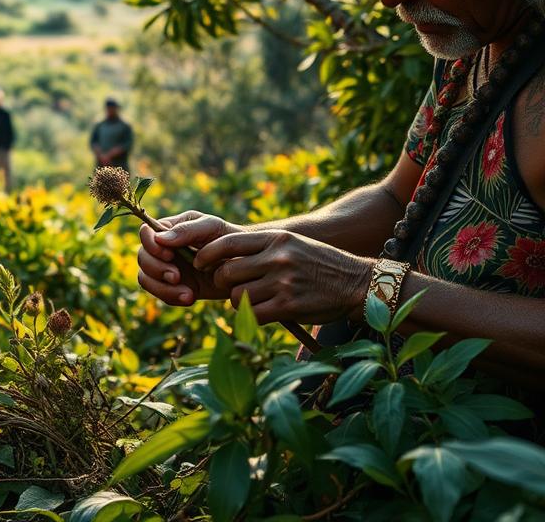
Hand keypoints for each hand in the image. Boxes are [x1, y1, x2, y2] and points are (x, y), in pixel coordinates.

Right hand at [136, 211, 242, 305]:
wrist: (246, 264)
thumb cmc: (229, 238)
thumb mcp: (211, 227)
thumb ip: (186, 230)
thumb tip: (160, 239)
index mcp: (168, 229)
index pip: (145, 234)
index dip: (151, 245)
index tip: (169, 255)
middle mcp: (163, 249)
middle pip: (142, 259)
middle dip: (156, 269)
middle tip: (177, 277)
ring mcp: (167, 269)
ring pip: (146, 279)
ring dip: (162, 288)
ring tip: (187, 293)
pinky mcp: (174, 287)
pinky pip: (161, 294)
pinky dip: (171, 298)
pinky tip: (190, 298)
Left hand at [200, 229, 369, 324]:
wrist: (356, 284)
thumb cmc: (318, 264)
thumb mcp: (291, 245)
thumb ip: (261, 248)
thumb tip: (221, 257)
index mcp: (276, 238)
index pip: (226, 243)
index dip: (206, 254)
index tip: (199, 263)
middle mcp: (277, 257)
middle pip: (226, 272)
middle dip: (222, 283)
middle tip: (230, 288)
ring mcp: (283, 282)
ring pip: (236, 295)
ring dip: (237, 302)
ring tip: (252, 300)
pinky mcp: (288, 305)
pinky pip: (253, 314)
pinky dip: (252, 316)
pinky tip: (263, 312)